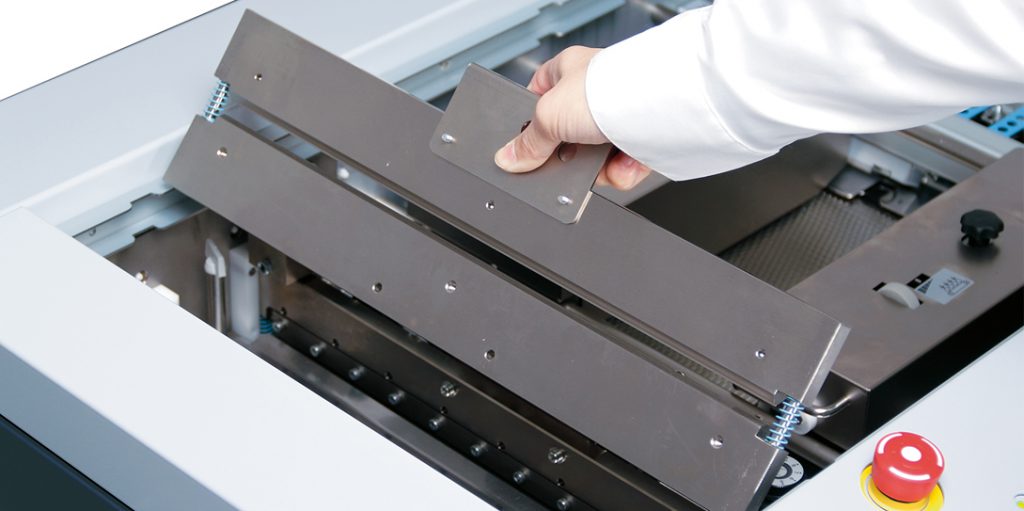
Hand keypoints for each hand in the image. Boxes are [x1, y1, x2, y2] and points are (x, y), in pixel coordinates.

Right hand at [493, 46, 651, 190]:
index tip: (525, 144)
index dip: (530, 120)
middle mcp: (594, 91)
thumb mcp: (549, 116)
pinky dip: (623, 171)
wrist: (661, 104)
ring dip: (597, 169)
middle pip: (566, 136)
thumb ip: (527, 142)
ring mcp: (619, 115)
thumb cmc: (609, 87)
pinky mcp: (642, 138)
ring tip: (603, 162)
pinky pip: (622, 166)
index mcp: (567, 71)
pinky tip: (625, 163)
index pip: (538, 95)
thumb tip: (508, 158)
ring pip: (594, 157)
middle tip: (566, 159)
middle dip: (568, 156)